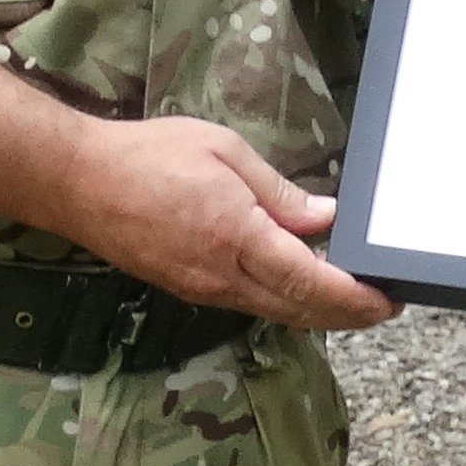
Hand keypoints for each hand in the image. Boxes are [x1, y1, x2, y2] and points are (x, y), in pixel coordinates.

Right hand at [41, 116, 396, 330]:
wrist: (78, 182)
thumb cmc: (147, 156)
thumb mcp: (224, 152)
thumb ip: (277, 192)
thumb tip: (323, 218)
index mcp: (235, 236)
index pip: (308, 280)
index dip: (353, 296)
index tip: (387, 298)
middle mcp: (220, 274)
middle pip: (297, 308)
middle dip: (347, 313)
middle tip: (384, 305)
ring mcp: (201, 287)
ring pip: (273, 310)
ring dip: (317, 311)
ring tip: (353, 299)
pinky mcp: (188, 287)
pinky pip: (247, 302)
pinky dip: (283, 301)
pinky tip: (300, 287)